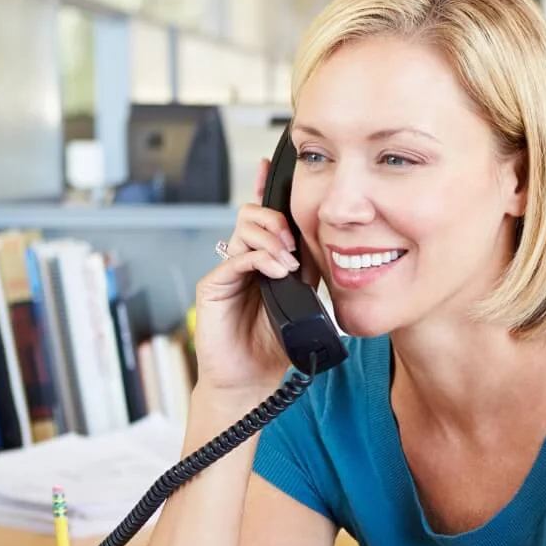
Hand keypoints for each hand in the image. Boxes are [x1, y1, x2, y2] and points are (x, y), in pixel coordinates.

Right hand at [192, 158, 318, 394]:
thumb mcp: (303, 303)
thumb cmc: (272, 346)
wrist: (250, 380)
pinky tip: (276, 270)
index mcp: (265, 259)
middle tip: (294, 242)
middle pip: (254, 214)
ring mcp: (227, 271)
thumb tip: (332, 249)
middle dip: (277, 219)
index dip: (270, 190)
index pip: (268, 217)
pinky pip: (234, 258)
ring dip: (270, 237)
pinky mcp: (212, 286)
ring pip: (244, 229)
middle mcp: (244, 260)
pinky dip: (258, 258)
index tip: (277, 165)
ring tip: (287, 262)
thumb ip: (310, 275)